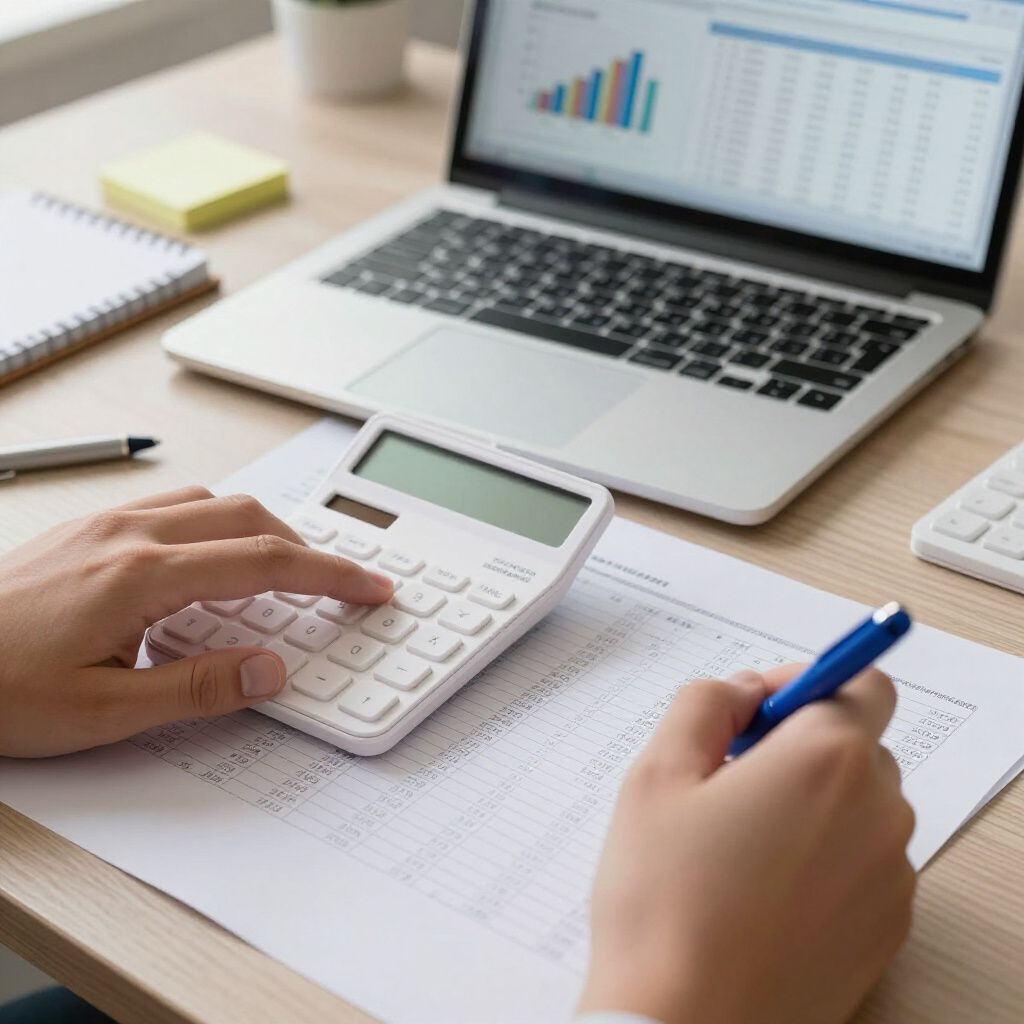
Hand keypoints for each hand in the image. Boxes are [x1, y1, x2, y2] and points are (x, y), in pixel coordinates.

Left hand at [0, 487, 392, 757]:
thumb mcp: (103, 713)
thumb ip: (198, 689)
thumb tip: (270, 670)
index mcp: (141, 576)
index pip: (264, 562)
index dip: (330, 575)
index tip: (369, 586)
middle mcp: (128, 534)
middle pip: (248, 517)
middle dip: (307, 548)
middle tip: (340, 583)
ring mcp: (107, 524)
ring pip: (213, 503)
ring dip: (262, 530)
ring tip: (284, 572)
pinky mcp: (89, 528)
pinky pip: (175, 507)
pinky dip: (218, 525)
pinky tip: (211, 562)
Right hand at [579, 665, 914, 1023]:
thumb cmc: (665, 902)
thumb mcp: (658, 773)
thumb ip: (705, 702)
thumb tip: (743, 687)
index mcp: (826, 761)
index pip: (861, 682)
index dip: (808, 682)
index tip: (760, 706)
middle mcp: (878, 813)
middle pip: (858, 744)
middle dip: (800, 743)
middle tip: (730, 775)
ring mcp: (890, 878)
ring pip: (860, 805)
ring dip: (812, 801)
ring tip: (737, 842)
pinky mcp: (886, 931)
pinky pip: (865, 863)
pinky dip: (825, 857)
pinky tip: (761, 889)